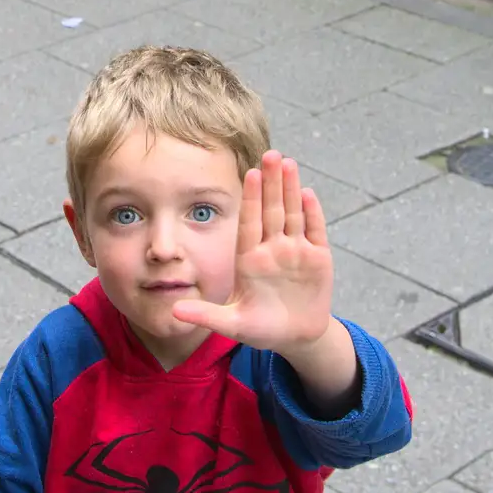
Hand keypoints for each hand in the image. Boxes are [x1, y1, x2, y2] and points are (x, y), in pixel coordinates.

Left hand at [173, 152, 332, 352]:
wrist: (296, 338)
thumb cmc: (261, 328)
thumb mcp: (233, 324)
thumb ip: (207, 316)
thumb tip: (174, 312)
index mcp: (250, 259)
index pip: (250, 223)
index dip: (251, 199)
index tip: (249, 174)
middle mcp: (272, 249)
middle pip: (272, 210)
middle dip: (271, 183)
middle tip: (270, 154)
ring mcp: (296, 252)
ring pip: (293, 214)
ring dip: (291, 189)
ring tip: (288, 163)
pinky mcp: (318, 260)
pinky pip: (315, 231)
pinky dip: (313, 214)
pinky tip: (308, 193)